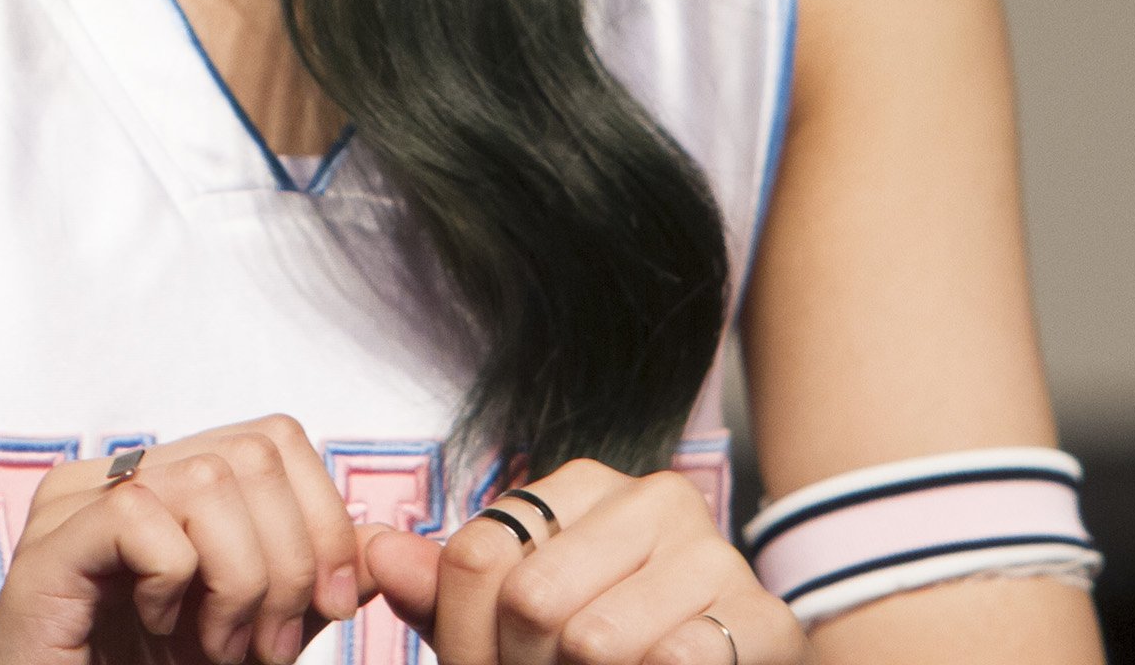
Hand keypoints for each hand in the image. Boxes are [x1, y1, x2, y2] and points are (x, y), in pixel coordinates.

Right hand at [0, 417, 369, 663]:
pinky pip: (137, 519)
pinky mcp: (45, 549)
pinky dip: (172, 585)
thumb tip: (382, 539)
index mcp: (166, 481)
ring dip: (236, 583)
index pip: (273, 438)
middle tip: (266, 648)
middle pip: (250, 454)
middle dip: (287, 562)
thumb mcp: (257, 632)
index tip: (330, 607)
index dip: (322, 517)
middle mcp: (117, 475)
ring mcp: (74, 505)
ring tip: (218, 648)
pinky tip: (157, 631)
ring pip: (203, 481)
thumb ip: (311, 584)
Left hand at [357, 461, 804, 664]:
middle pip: (529, 598)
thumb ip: (447, 590)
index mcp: (586, 486)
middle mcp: (655, 499)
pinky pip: (672, 660)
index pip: (476, 556)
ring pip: (593, 637)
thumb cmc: (612, 657)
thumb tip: (371, 551)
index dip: (463, 639)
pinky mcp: (764, 620)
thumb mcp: (514, 626)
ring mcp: (715, 555)